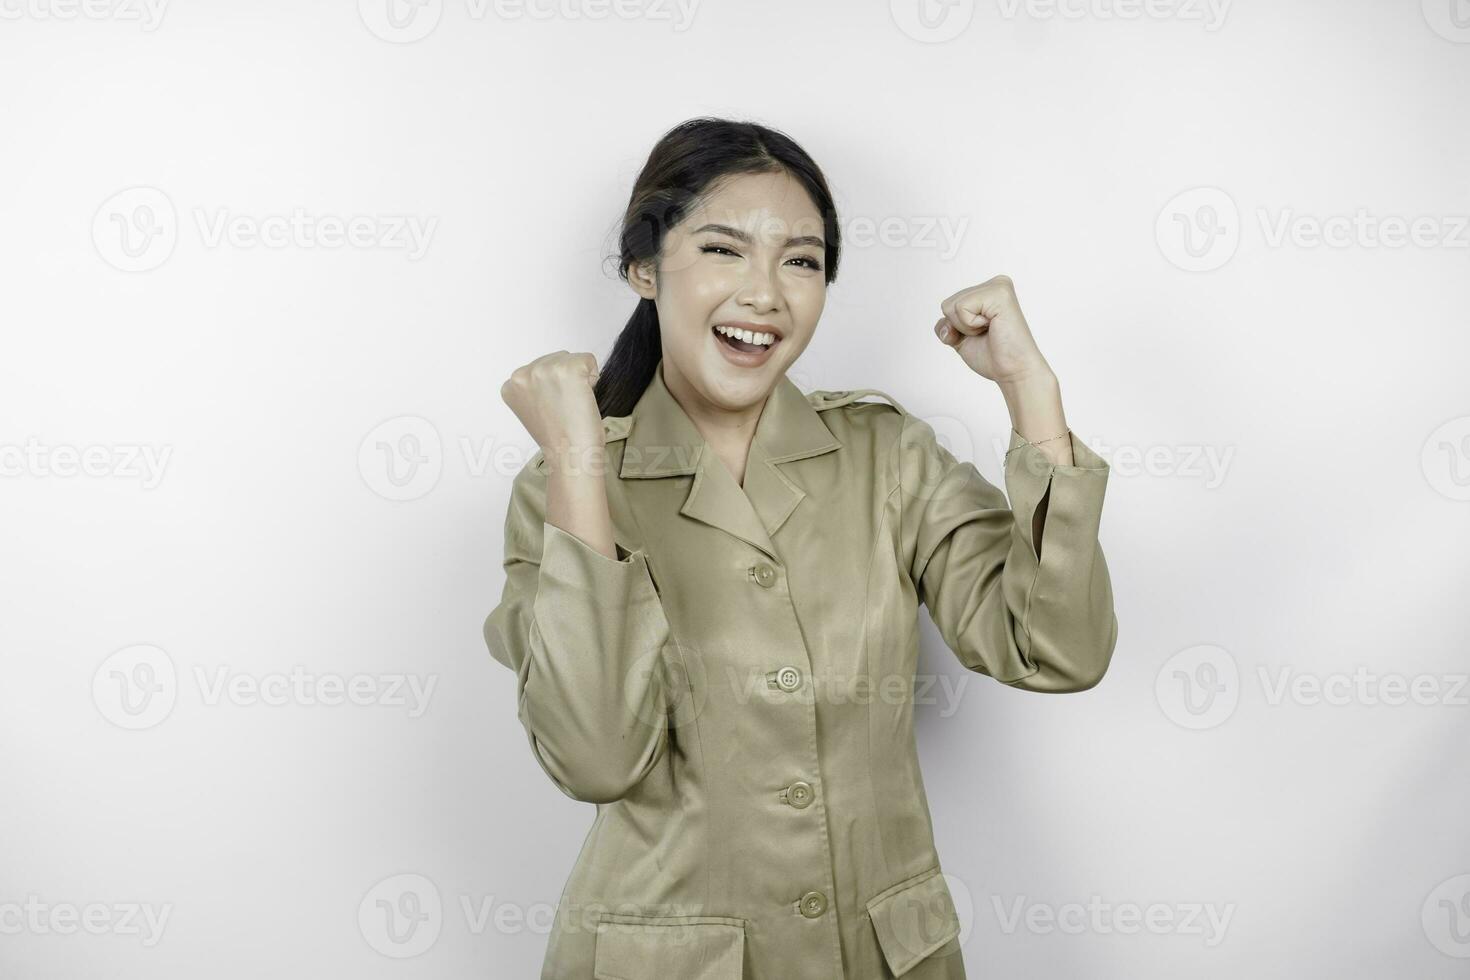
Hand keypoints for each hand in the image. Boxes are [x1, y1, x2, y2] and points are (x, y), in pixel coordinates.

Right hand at [500, 351, 603, 456]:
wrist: (570, 455)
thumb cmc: (558, 438)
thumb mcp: (533, 409)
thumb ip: (536, 389)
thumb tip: (552, 377)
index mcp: (511, 385)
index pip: (540, 369)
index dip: (553, 388)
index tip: (552, 408)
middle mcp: (522, 373)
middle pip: (556, 359)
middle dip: (566, 380)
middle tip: (565, 408)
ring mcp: (544, 369)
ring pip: (572, 358)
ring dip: (579, 378)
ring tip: (573, 404)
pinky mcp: (568, 368)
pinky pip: (588, 360)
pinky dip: (593, 377)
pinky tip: (583, 399)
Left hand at [933, 275, 1052, 386]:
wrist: (1014, 371)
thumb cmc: (993, 356)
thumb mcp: (961, 339)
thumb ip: (946, 326)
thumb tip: (945, 325)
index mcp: (988, 291)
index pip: (948, 305)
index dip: (957, 328)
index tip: (983, 334)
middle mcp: (995, 284)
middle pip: (947, 304)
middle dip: (960, 328)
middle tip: (987, 334)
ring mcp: (998, 286)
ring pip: (951, 306)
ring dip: (966, 327)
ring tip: (990, 331)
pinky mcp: (999, 293)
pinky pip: (961, 308)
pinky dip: (970, 325)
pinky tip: (992, 327)